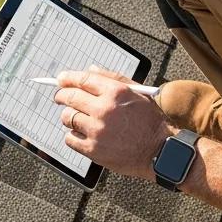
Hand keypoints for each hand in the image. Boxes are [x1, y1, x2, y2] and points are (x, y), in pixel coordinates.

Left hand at [53, 67, 173, 177]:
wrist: (161, 151)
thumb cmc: (150, 121)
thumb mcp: (138, 93)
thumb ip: (113, 79)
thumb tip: (91, 70)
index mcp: (116, 92)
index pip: (83, 79)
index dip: (68, 78)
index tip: (61, 79)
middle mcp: (105, 109)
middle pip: (70, 97)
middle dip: (61, 96)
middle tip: (60, 97)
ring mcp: (97, 130)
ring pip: (68, 118)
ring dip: (69, 116)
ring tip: (77, 118)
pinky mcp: (93, 149)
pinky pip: (70, 139)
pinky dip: (73, 135)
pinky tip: (82, 134)